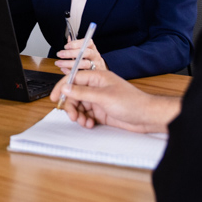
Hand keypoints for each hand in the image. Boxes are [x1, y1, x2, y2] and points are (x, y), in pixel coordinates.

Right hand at [49, 70, 179, 133]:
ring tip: (84, 122)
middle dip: (71, 106)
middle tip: (72, 116)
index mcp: (97, 78)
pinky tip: (90, 124)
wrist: (147, 117)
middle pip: (75, 95)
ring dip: (78, 115)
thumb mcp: (103, 97)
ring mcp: (99, 100)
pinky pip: (87, 115)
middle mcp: (97, 88)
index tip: (54, 97)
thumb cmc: (132, 102)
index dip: (62, 88)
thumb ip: (82, 93)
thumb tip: (65, 88)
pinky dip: (85, 120)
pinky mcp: (102, 112)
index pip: (74, 79)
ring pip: (80, 106)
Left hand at [55, 37, 103, 72]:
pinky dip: (72, 72)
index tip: (66, 46)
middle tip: (60, 54)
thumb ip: (76, 44)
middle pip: (86, 53)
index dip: (76, 44)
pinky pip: (81, 74)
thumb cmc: (89, 58)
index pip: (87, 43)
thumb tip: (69, 38)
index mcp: (92, 48)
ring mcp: (95, 65)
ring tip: (59, 63)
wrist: (100, 70)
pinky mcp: (92, 74)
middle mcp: (95, 56)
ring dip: (70, 64)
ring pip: (84, 64)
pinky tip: (64, 70)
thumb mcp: (85, 49)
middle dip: (71, 53)